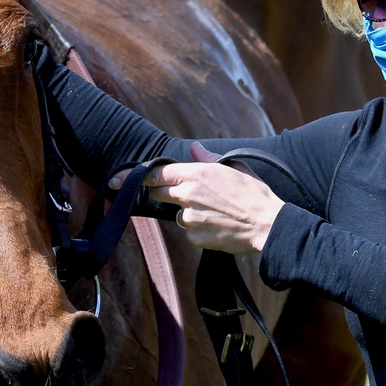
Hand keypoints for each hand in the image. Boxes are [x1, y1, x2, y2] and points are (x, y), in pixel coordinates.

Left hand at [139, 142, 284, 253]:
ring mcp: (190, 219)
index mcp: (196, 174)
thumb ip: (208, 158)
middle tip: (190, 194)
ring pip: (178, 214)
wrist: (267, 225)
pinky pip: (190, 232)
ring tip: (216, 211)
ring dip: (189, 212)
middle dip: (167, 192)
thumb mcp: (233, 168)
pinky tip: (219, 225)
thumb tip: (194, 147)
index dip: (135, 176)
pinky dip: (199, 229)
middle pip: (160, 193)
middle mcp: (188, 196)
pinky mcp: (195, 237)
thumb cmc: (254, 194)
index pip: (156, 173)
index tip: (117, 180)